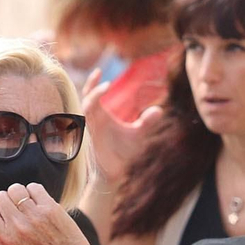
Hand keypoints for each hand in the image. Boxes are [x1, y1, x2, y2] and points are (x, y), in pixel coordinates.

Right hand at [0, 182, 92, 244]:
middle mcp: (18, 226)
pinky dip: (34, 192)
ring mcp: (34, 216)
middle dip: (5, 199)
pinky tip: (38, 202)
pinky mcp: (49, 207)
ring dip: (19, 193)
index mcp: (5, 237)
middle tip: (15, 209)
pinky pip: (33, 187)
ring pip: (15, 189)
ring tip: (26, 204)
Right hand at [81, 65, 163, 191]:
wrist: (115, 173)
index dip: (94, 83)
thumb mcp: (137, 134)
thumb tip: (159, 110)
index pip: (93, 94)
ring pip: (85, 107)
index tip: (100, 70)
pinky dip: (90, 114)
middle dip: (90, 85)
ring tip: (105, 88)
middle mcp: (94, 120)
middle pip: (86, 97)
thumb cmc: (123, 154)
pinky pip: (87, 123)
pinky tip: (97, 108)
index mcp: (101, 116)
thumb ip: (146, 122)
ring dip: (93, 96)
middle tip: (99, 73)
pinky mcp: (91, 138)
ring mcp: (91, 129)